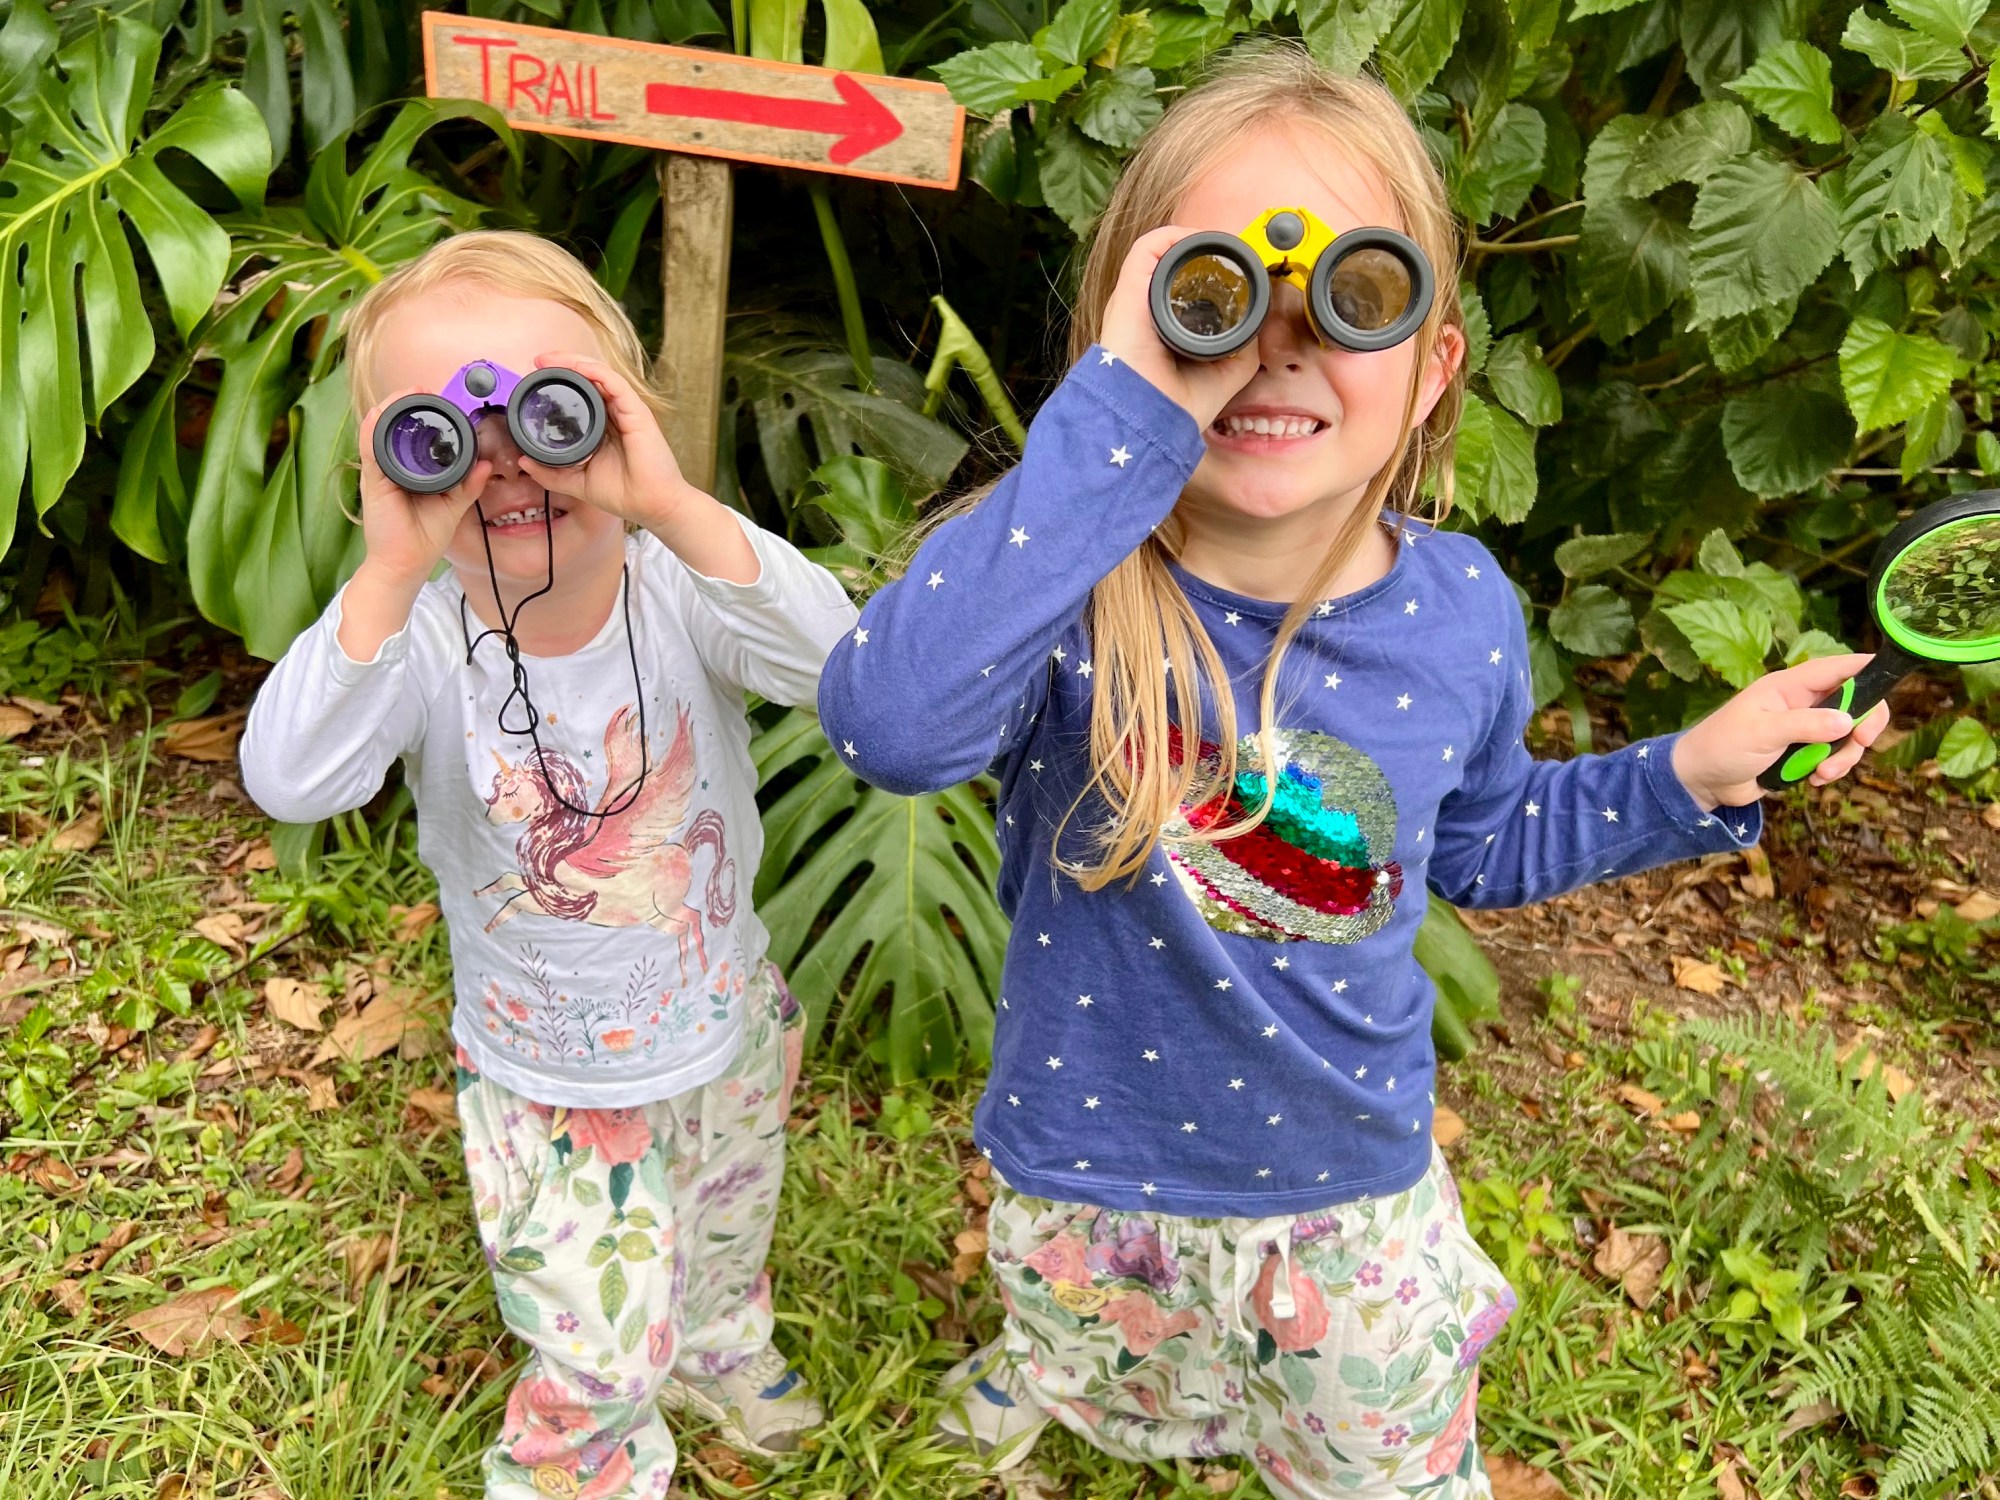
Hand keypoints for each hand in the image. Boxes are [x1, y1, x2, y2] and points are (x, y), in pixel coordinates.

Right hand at [356, 389, 492, 586]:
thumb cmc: (423, 538)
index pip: (411, 437)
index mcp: (408, 471)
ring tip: (408, 392)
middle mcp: (391, 468)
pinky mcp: (373, 481)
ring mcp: (380, 473)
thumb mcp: (452, 507)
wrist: (404, 564)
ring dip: (391, 408)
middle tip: (424, 389)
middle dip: (406, 404)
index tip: (438, 400)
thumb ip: (468, 486)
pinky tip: (379, 414)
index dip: (422, 415)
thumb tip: (486, 466)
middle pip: (393, 428)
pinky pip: (369, 450)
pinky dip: (372, 430)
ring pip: (379, 431)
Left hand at [516, 353, 697, 527]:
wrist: (651, 506)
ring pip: (600, 374)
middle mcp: (616, 414)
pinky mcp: (637, 412)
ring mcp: (627, 410)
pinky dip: (596, 372)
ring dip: (574, 362)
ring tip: (549, 359)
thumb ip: (551, 473)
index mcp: (604, 426)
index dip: (560, 382)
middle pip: (589, 378)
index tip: (535, 380)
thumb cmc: (623, 494)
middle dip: (562, 364)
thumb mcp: (577, 482)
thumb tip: (524, 461)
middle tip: (537, 362)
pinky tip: (577, 367)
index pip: (582, 394)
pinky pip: (615, 383)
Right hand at [1099, 225, 1260, 429]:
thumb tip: (1258, 319)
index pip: (1188, 289)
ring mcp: (1137, 298)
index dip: (1214, 274)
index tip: (1242, 270)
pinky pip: (1148, 247)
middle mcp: (1149, 310)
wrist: (1150, 417)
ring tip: (1225, 246)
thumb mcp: (1226, 370)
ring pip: (1164, 252)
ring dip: (1195, 242)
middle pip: (1177, 266)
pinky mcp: (1129, 290)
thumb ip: (1243, 345)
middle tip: (1238, 255)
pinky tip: (1204, 244)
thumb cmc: (1179, 403)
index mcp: (1165, 329)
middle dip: (1208, 254)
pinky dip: (1176, 238)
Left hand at [1672, 653, 1893, 810]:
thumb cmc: (1723, 746)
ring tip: (1821, 774)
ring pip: (1850, 735)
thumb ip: (1805, 725)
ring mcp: (1807, 729)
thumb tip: (1846, 721)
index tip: (1887, 691)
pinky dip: (1832, 769)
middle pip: (1858, 703)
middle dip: (1863, 725)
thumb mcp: (1762, 733)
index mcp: (1791, 685)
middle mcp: (1804, 703)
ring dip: (1844, 756)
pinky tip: (1813, 780)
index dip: (1870, 672)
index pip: (1842, 667)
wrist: (1702, 781)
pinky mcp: (1805, 753)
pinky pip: (1836, 756)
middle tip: (1860, 743)